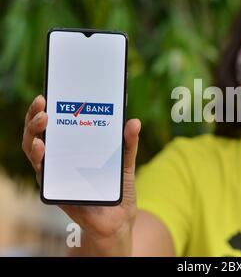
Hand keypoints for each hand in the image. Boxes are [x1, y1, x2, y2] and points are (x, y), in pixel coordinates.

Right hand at [22, 95, 140, 253]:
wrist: (118, 219)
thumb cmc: (118, 188)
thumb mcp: (126, 163)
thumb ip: (128, 144)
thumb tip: (134, 122)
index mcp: (75, 147)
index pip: (56, 124)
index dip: (47, 108)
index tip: (48, 93)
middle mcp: (60, 158)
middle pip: (40, 133)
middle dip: (36, 115)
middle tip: (43, 102)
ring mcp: (55, 172)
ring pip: (34, 150)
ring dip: (34, 133)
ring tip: (43, 120)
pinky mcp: (55, 188)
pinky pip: (42, 172)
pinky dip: (39, 159)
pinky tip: (42, 147)